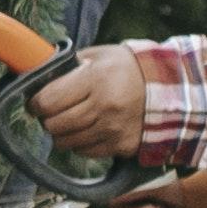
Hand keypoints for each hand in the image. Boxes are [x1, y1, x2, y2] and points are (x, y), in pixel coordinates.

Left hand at [26, 44, 157, 164]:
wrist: (170, 87)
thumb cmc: (128, 67)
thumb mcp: (98, 56)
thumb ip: (68, 66)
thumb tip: (37, 76)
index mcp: (95, 80)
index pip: (48, 101)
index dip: (36, 104)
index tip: (36, 103)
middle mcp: (105, 107)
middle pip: (56, 125)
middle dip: (47, 120)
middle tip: (50, 113)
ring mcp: (115, 129)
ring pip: (68, 142)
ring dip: (61, 134)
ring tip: (67, 122)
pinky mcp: (123, 146)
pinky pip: (87, 152)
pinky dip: (80, 145)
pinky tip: (86, 131)